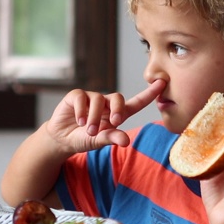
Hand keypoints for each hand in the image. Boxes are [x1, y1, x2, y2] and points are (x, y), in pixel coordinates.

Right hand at [46, 80, 165, 153]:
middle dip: (117, 109)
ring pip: (98, 99)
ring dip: (94, 117)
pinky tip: (79, 121)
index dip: (149, 93)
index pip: (136, 102)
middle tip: (113, 122)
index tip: (162, 83)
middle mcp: (106, 103)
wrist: (61, 139)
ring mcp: (91, 98)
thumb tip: (126, 141)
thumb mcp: (99, 141)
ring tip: (88, 131)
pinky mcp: (76, 96)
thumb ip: (112, 138)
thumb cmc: (84, 139)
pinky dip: (82, 110)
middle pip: (117, 97)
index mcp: (117, 114)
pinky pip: (82, 97)